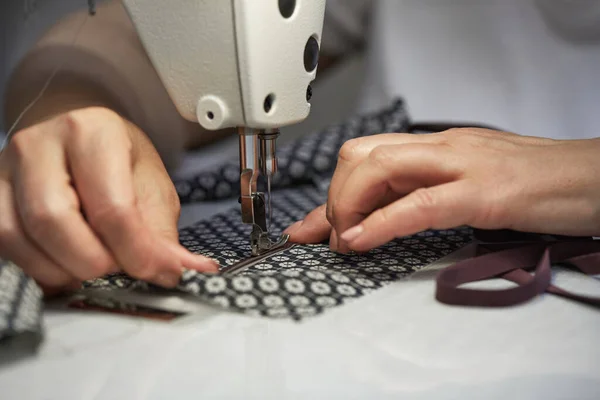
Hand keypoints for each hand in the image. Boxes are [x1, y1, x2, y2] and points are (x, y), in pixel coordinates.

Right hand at [0, 107, 217, 293]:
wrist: (75, 129)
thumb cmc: (117, 156)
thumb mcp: (151, 184)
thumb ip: (161, 232)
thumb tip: (183, 271)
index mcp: (92, 132)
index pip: (111, 206)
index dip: (136, 252)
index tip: (158, 273)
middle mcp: (40, 144)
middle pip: (53, 220)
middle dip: (93, 262)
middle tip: (119, 269)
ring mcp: (5, 168)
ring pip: (17, 235)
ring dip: (60, 270)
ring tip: (93, 269)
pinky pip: (1, 243)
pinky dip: (34, 268)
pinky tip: (63, 267)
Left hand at [285, 128, 599, 252]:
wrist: (594, 177)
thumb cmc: (538, 182)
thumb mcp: (469, 183)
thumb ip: (425, 194)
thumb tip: (382, 217)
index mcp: (438, 147)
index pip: (366, 156)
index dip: (331, 191)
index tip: (312, 226)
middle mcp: (442, 148)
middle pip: (360, 156)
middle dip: (333, 198)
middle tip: (331, 235)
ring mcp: (461, 166)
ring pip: (379, 169)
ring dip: (347, 207)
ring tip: (343, 240)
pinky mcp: (483, 193)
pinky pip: (418, 204)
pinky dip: (379, 224)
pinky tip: (359, 242)